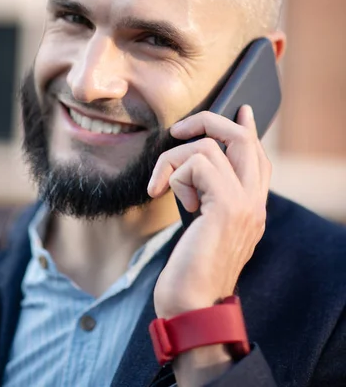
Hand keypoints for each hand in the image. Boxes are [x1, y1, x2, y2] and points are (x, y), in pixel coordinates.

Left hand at [147, 105, 270, 319]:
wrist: (191, 307)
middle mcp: (253, 202)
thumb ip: (211, 198)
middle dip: (209, 123)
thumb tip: (199, 166)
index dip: (247, 129)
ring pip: (210, 146)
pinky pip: (197, 162)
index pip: (258, 157)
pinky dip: (172, 174)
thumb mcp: (204, 228)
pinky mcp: (226, 207)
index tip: (241, 110)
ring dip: (173, 159)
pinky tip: (164, 196)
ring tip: (160, 186)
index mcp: (251, 207)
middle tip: (179, 130)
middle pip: (243, 139)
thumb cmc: (189, 270)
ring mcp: (244, 204)